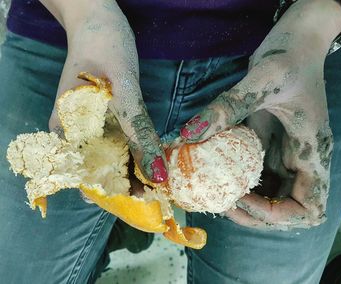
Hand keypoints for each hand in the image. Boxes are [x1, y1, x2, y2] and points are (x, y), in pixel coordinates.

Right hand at [48, 1, 167, 182]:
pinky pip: (120, 143)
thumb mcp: (122, 84)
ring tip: (157, 184)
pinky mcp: (106, 119)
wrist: (98, 21)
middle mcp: (76, 133)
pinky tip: (152, 161)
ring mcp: (91, 126)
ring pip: (111, 159)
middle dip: (126, 187)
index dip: (111, 194)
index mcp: (68, 128)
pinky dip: (136, 154)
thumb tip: (156, 170)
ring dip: (133, 173)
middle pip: (99, 171)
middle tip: (155, 196)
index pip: (85, 175)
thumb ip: (136, 126)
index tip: (138, 202)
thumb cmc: (103, 45)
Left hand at [179, 0, 340, 228]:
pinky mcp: (268, 144)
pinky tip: (215, 172)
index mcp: (312, 152)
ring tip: (214, 192)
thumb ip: (229, 107)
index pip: (308, 207)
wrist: (295, 42)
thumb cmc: (291, 57)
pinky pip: (254, 174)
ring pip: (269, 196)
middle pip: (286, 211)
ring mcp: (285, 154)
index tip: (242, 197)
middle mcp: (301, 160)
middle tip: (220, 201)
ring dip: (243, 202)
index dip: (276, 215)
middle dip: (254, 215)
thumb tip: (189, 134)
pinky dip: (237, 181)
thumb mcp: (263, 79)